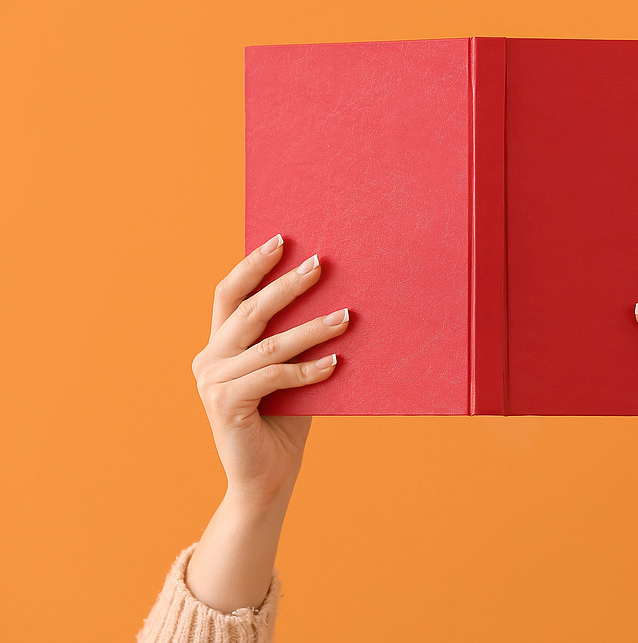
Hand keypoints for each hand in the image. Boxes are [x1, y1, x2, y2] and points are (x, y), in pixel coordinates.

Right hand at [190, 233, 349, 507]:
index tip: (281, 238)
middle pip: (249, 310)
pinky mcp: (225, 404)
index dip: (252, 265)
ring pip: (269, 344)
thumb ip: (296, 344)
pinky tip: (336, 364)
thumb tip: (337, 304)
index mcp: (218, 348)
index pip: (229, 295)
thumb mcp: (290, 376)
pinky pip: (274, 376)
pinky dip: (308, 370)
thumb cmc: (285, 426)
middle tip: (320, 263)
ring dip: (313, 328)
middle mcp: (208, 360)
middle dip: (287, 284)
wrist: (267, 481)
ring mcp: (212, 383)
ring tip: (347, 316)